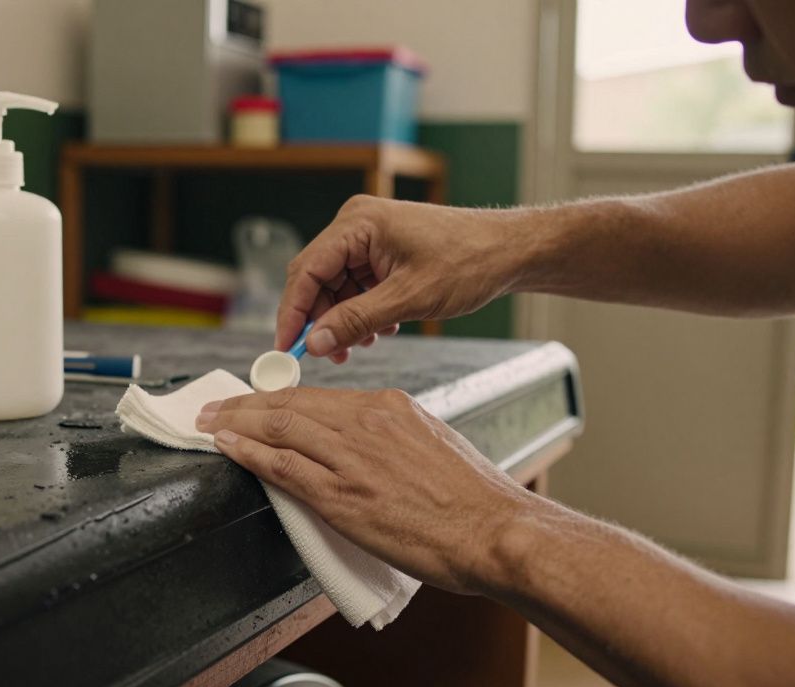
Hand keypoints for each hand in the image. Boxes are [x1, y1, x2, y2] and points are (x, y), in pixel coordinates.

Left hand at [195, 386, 537, 594]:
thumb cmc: (472, 499)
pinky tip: (228, 448)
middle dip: (243, 405)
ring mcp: (352, 457)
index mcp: (389, 407)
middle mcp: (366, 422)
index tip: (252, 401)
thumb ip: (391, 438)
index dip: (275, 398)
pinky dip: (248, 453)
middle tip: (213, 407)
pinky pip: (283, 466)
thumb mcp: (431, 444)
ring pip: (279, 427)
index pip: (316, 396)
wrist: (494, 531)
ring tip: (208, 425)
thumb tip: (361, 446)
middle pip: (289, 404)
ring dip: (234, 424)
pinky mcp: (342, 495)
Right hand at [278, 195, 529, 359]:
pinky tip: (379, 329)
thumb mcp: (408, 298)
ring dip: (341, 320)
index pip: (305, 270)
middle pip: (315, 279)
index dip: (292, 313)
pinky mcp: (380, 252)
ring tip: (361, 344)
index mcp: (357, 223)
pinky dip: (359, 311)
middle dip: (318, 320)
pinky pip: (354, 286)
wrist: (509, 252)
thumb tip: (314, 343)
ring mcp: (368, 237)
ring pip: (334, 287)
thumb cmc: (468, 262)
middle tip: (325, 356)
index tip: (285, 348)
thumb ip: (356, 321)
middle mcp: (356, 224)